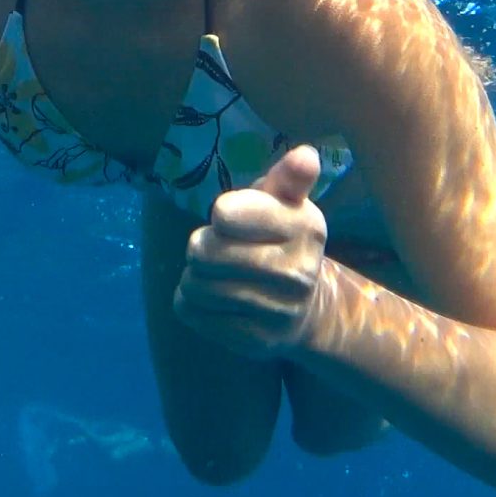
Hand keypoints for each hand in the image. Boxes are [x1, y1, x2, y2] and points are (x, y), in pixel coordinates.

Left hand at [173, 145, 335, 358]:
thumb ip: (289, 178)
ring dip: (192, 276)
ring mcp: (278, 311)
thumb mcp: (285, 203)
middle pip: (203, 252)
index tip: (232, 220)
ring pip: (194, 284)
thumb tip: (306, 155)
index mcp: (305, 226)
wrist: (305, 308)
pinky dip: (189, 302)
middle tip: (213, 248)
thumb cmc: (280, 240)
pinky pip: (191, 312)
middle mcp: (298, 271)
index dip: (220, 215)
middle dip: (199, 246)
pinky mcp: (255, 341)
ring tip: (212, 273)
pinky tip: (211, 299)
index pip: (226, 214)